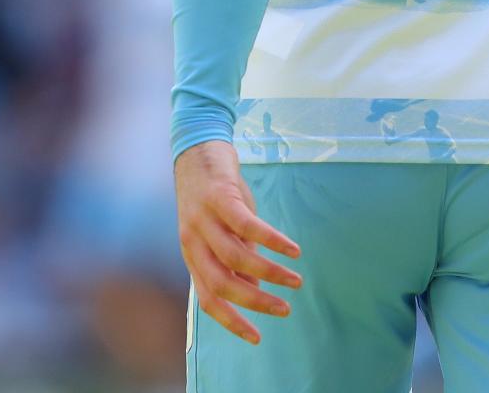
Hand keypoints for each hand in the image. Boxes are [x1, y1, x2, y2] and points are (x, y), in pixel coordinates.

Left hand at [174, 139, 301, 343]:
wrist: (197, 149)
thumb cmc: (214, 195)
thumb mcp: (222, 231)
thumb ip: (235, 259)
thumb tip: (254, 290)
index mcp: (193, 255)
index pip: (209, 300)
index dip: (233, 322)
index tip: (258, 339)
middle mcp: (193, 242)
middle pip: (223, 284)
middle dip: (256, 302)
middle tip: (285, 308)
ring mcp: (204, 219)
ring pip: (237, 258)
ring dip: (270, 273)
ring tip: (296, 279)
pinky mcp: (219, 197)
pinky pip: (248, 226)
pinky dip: (272, 241)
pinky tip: (292, 249)